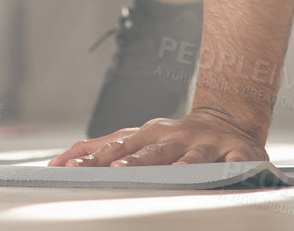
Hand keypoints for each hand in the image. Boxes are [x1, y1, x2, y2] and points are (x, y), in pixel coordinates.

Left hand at [49, 111, 268, 167]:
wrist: (226, 121)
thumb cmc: (173, 137)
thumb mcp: (137, 138)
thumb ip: (100, 149)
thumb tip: (57, 161)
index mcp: (148, 135)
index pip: (116, 146)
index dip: (94, 157)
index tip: (71, 167)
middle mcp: (173, 137)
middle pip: (151, 151)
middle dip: (133, 161)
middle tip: (116, 171)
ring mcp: (204, 144)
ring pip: (192, 155)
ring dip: (182, 163)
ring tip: (173, 172)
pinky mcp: (236, 152)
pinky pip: (236, 161)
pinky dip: (233, 165)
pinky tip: (228, 171)